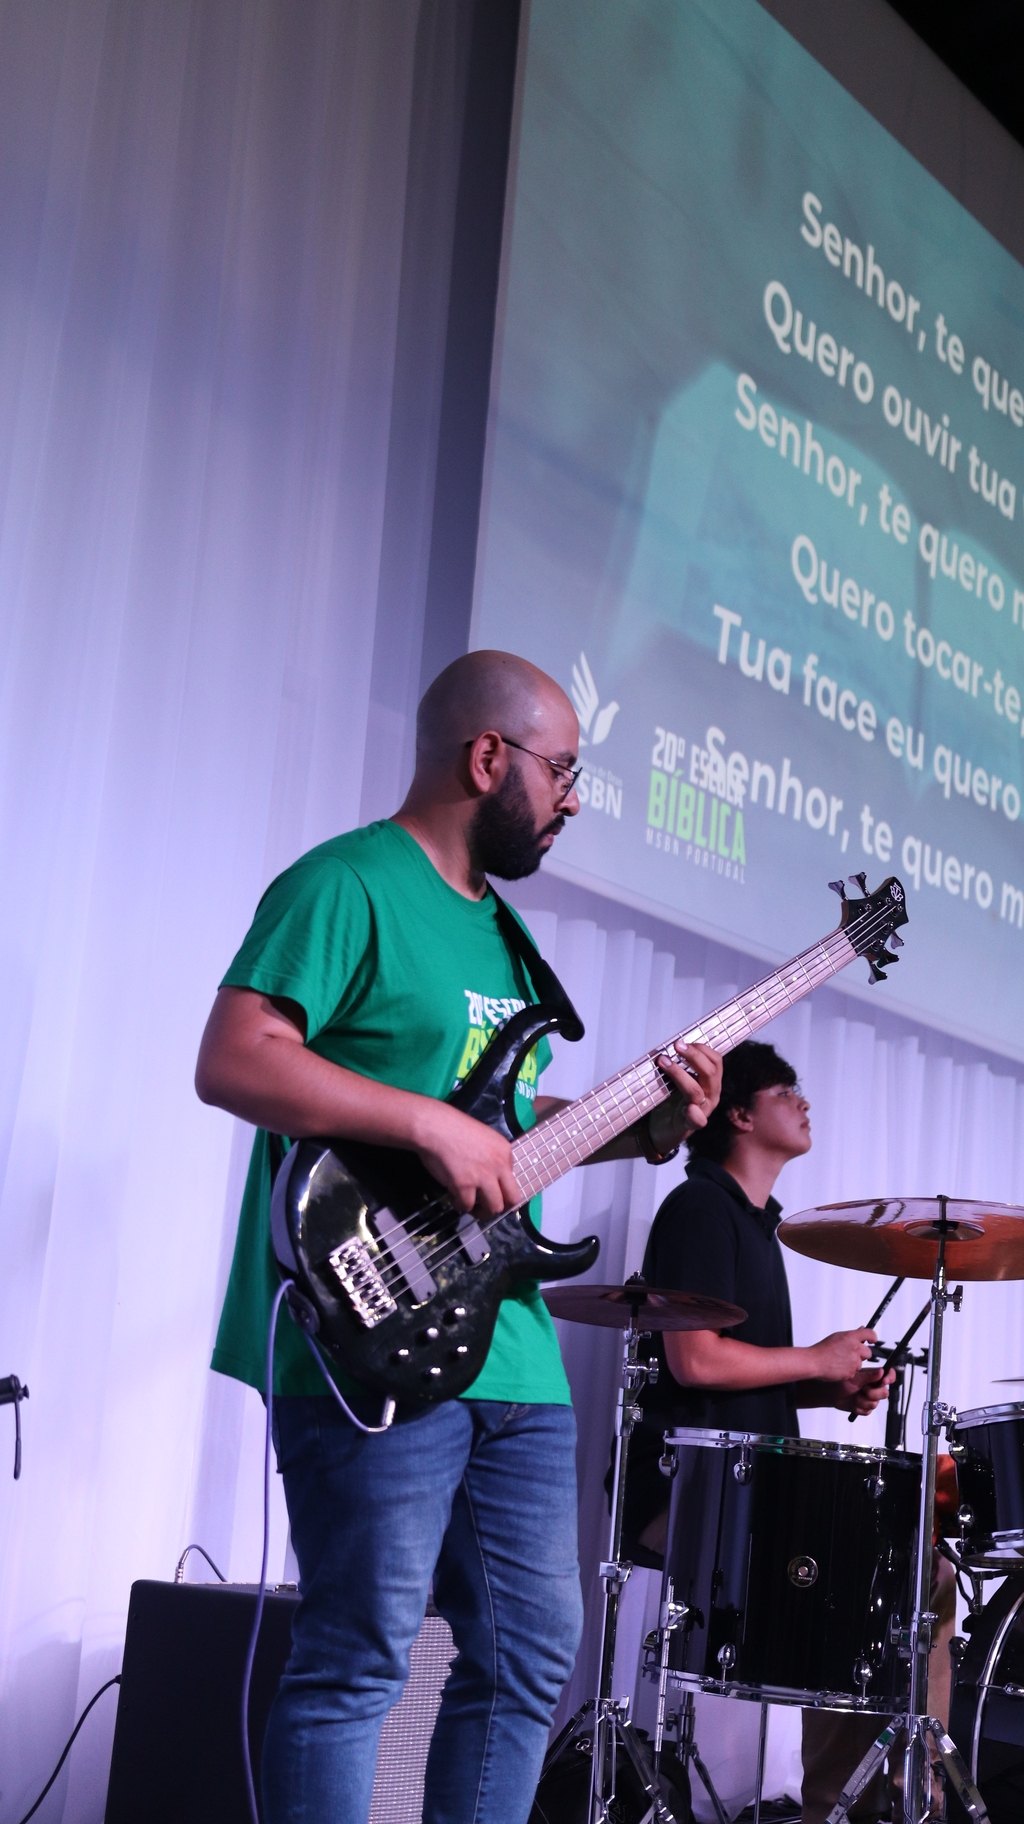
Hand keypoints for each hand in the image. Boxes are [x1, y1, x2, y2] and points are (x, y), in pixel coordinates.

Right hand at [409, 1100, 522, 1216]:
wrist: (435, 1127)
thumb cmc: (454, 1127)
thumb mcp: (483, 1138)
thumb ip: (491, 1156)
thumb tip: (489, 1176)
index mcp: (505, 1151)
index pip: (512, 1179)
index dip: (499, 1186)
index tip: (488, 1188)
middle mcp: (499, 1166)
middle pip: (512, 1199)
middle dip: (500, 1206)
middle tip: (486, 1206)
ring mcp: (483, 1178)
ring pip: (494, 1208)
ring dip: (482, 1211)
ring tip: (470, 1205)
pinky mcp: (464, 1187)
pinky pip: (467, 1206)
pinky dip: (459, 1205)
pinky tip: (453, 1197)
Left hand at [646, 1043, 722, 1153]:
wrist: (660, 1130)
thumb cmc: (670, 1101)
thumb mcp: (675, 1079)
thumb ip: (676, 1064)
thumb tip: (666, 1045)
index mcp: (710, 1082)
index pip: (715, 1061)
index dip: (702, 1049)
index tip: (683, 1042)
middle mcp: (710, 1095)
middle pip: (710, 1073)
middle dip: (693, 1056)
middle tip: (676, 1045)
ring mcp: (702, 1110)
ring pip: (697, 1091)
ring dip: (679, 1074)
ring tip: (663, 1061)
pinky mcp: (689, 1125)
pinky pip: (697, 1120)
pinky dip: (695, 1114)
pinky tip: (690, 1108)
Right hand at [808, 1327, 877, 1381]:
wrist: (815, 1362)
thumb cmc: (823, 1349)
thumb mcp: (837, 1337)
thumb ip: (852, 1335)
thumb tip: (861, 1329)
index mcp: (851, 1337)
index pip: (870, 1333)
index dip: (873, 1337)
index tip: (873, 1340)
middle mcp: (855, 1348)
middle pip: (868, 1352)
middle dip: (862, 1354)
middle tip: (850, 1354)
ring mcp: (854, 1361)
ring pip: (860, 1363)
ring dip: (854, 1363)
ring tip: (840, 1361)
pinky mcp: (852, 1372)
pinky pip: (854, 1372)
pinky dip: (848, 1371)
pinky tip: (839, 1367)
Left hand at [833, 1364, 895, 1415]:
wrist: (831, 1394)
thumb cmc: (841, 1382)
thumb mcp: (855, 1378)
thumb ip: (869, 1376)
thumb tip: (881, 1371)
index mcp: (873, 1376)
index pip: (888, 1375)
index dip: (890, 1378)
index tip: (884, 1381)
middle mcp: (874, 1387)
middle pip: (885, 1393)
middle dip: (873, 1394)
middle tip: (863, 1390)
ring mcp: (870, 1398)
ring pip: (875, 1403)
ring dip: (863, 1401)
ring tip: (855, 1396)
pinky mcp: (865, 1407)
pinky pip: (868, 1411)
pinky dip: (859, 1408)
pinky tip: (853, 1403)